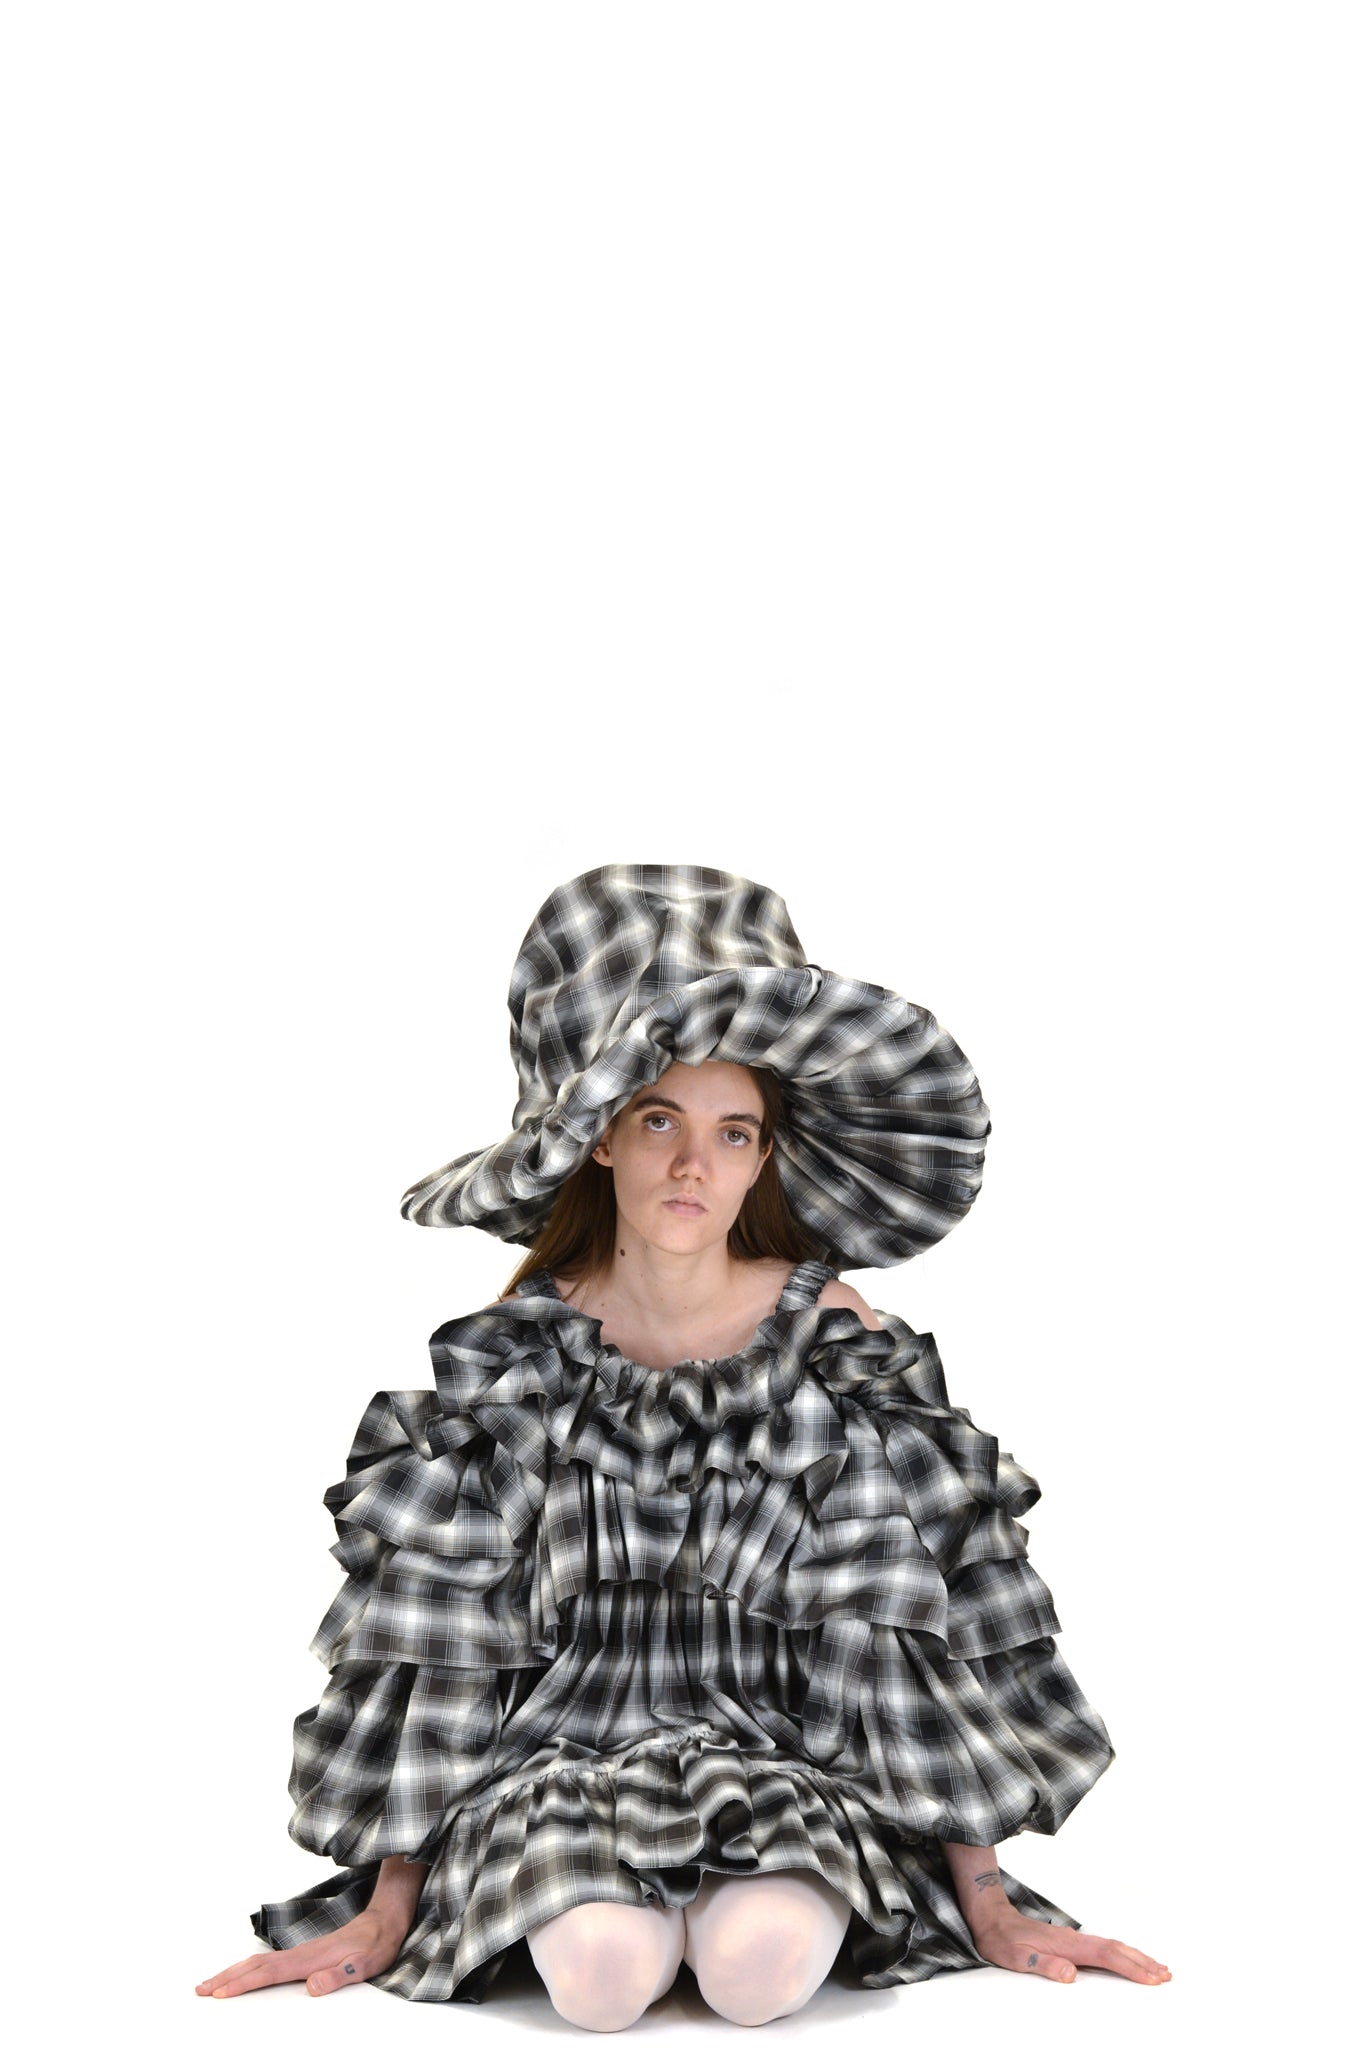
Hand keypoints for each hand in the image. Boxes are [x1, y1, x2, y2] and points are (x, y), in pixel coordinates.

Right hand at [195, 1902, 409, 1998]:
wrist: (385, 1919)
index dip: (243, 1984)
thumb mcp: (365, 1965)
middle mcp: (300, 1954)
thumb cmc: (376, 1945)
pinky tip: (244, 1975)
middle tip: (199, 1989)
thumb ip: (339, 1977)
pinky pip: (268, 1963)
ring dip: (233, 1972)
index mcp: (309, 1959)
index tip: (219, 1994)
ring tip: (210, 1982)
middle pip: (255, 1966)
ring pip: (259, 1963)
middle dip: (226, 1978)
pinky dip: (249, 1969)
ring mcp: (300, 1952)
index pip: (269, 1973)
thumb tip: (311, 1988)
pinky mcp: (304, 1954)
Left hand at [969, 1901, 1170, 1985]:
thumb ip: (1043, 1965)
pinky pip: (1102, 1948)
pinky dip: (1121, 1954)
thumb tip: (1071, 1975)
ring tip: (1157, 1967)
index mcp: (1066, 1945)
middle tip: (1166, 1974)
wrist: (990, 1917)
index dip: (1131, 1968)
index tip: (1152, 1978)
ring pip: (1111, 1946)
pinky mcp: (1069, 1942)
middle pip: (1116, 1948)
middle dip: (1142, 1962)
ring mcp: (1073, 1938)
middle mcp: (1074, 1939)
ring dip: (1135, 1956)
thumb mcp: (1016, 1958)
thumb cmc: (1001, 1939)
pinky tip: (1125, 1959)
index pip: (1106, 1956)